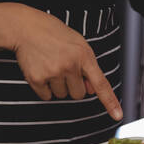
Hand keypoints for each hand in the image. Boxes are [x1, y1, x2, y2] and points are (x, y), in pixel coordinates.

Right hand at [7, 6, 122, 120]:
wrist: (26, 28)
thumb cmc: (53, 33)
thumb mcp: (77, 43)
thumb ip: (87, 66)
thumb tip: (92, 90)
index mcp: (83, 55)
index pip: (101, 83)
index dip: (110, 102)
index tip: (117, 116)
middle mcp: (70, 65)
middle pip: (79, 94)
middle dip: (73, 85)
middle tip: (64, 68)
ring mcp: (53, 72)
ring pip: (62, 95)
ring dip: (58, 86)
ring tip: (51, 66)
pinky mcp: (37, 78)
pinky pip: (46, 96)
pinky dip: (44, 88)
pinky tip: (42, 70)